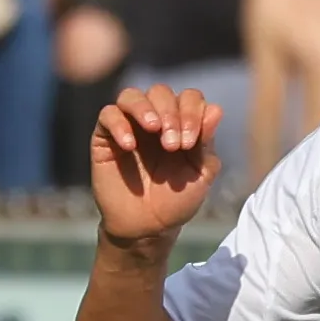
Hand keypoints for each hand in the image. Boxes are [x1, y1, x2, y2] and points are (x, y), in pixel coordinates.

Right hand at [91, 80, 219, 247]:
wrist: (146, 228)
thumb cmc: (176, 201)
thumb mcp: (199, 175)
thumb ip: (207, 144)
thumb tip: (215, 110)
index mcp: (181, 123)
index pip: (189, 97)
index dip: (192, 112)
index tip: (189, 143)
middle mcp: (155, 120)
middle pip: (161, 92)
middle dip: (171, 114)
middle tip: (172, 145)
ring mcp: (129, 127)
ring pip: (131, 95)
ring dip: (144, 108)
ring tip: (153, 128)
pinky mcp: (105, 138)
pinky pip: (107, 115)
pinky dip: (119, 123)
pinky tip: (129, 146)